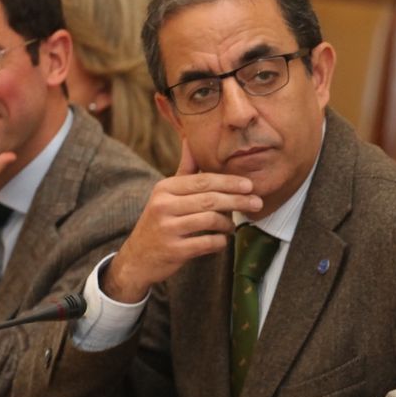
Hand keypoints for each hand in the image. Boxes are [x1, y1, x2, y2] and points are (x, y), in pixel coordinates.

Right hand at [102, 141, 261, 303]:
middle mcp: (163, 206)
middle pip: (210, 200)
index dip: (229, 182)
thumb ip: (184, 169)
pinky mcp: (173, 250)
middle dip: (237, 200)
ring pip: (210, 220)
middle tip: (256, 202)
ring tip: (231, 226)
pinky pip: (207, 243)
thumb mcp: (167, 193)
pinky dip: (220, 241)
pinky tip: (221, 240)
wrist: (138, 257)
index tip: (250, 185)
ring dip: (228, 223)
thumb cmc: (161, 220)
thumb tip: (191, 139)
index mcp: (165, 188)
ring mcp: (167, 228)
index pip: (203, 181)